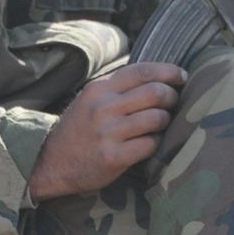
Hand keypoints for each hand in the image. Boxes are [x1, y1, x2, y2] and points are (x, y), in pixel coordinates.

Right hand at [28, 62, 186, 200]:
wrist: (51, 163)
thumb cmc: (80, 129)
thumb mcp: (91, 99)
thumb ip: (118, 87)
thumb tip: (158, 77)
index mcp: (99, 89)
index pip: (142, 71)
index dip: (168, 72)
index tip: (182, 76)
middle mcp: (103, 108)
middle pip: (155, 93)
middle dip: (172, 97)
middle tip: (174, 103)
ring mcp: (108, 133)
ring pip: (156, 118)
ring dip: (166, 121)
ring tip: (161, 125)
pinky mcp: (113, 157)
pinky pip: (150, 144)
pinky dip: (156, 143)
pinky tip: (150, 143)